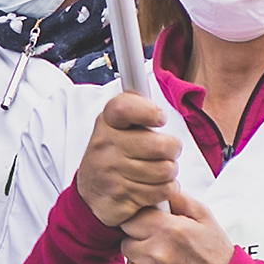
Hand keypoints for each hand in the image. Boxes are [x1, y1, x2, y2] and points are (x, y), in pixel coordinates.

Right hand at [71, 92, 183, 232]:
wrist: (91, 194)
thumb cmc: (114, 154)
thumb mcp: (117, 125)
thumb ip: (136, 106)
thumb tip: (141, 66)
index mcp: (107, 122)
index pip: (125, 107)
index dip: (149, 112)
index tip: (158, 118)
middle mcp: (106, 145)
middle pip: (162, 145)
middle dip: (172, 151)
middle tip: (165, 152)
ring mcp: (112, 172)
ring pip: (166, 170)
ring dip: (169, 173)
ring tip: (156, 171)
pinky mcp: (121, 196)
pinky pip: (161, 192)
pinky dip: (164, 191)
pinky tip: (152, 187)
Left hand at [119, 190, 236, 263]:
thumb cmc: (218, 257)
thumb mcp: (205, 219)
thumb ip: (179, 200)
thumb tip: (159, 190)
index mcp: (168, 230)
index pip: (129, 220)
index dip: (139, 224)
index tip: (149, 229)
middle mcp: (156, 254)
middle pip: (126, 244)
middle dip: (141, 244)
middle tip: (163, 249)